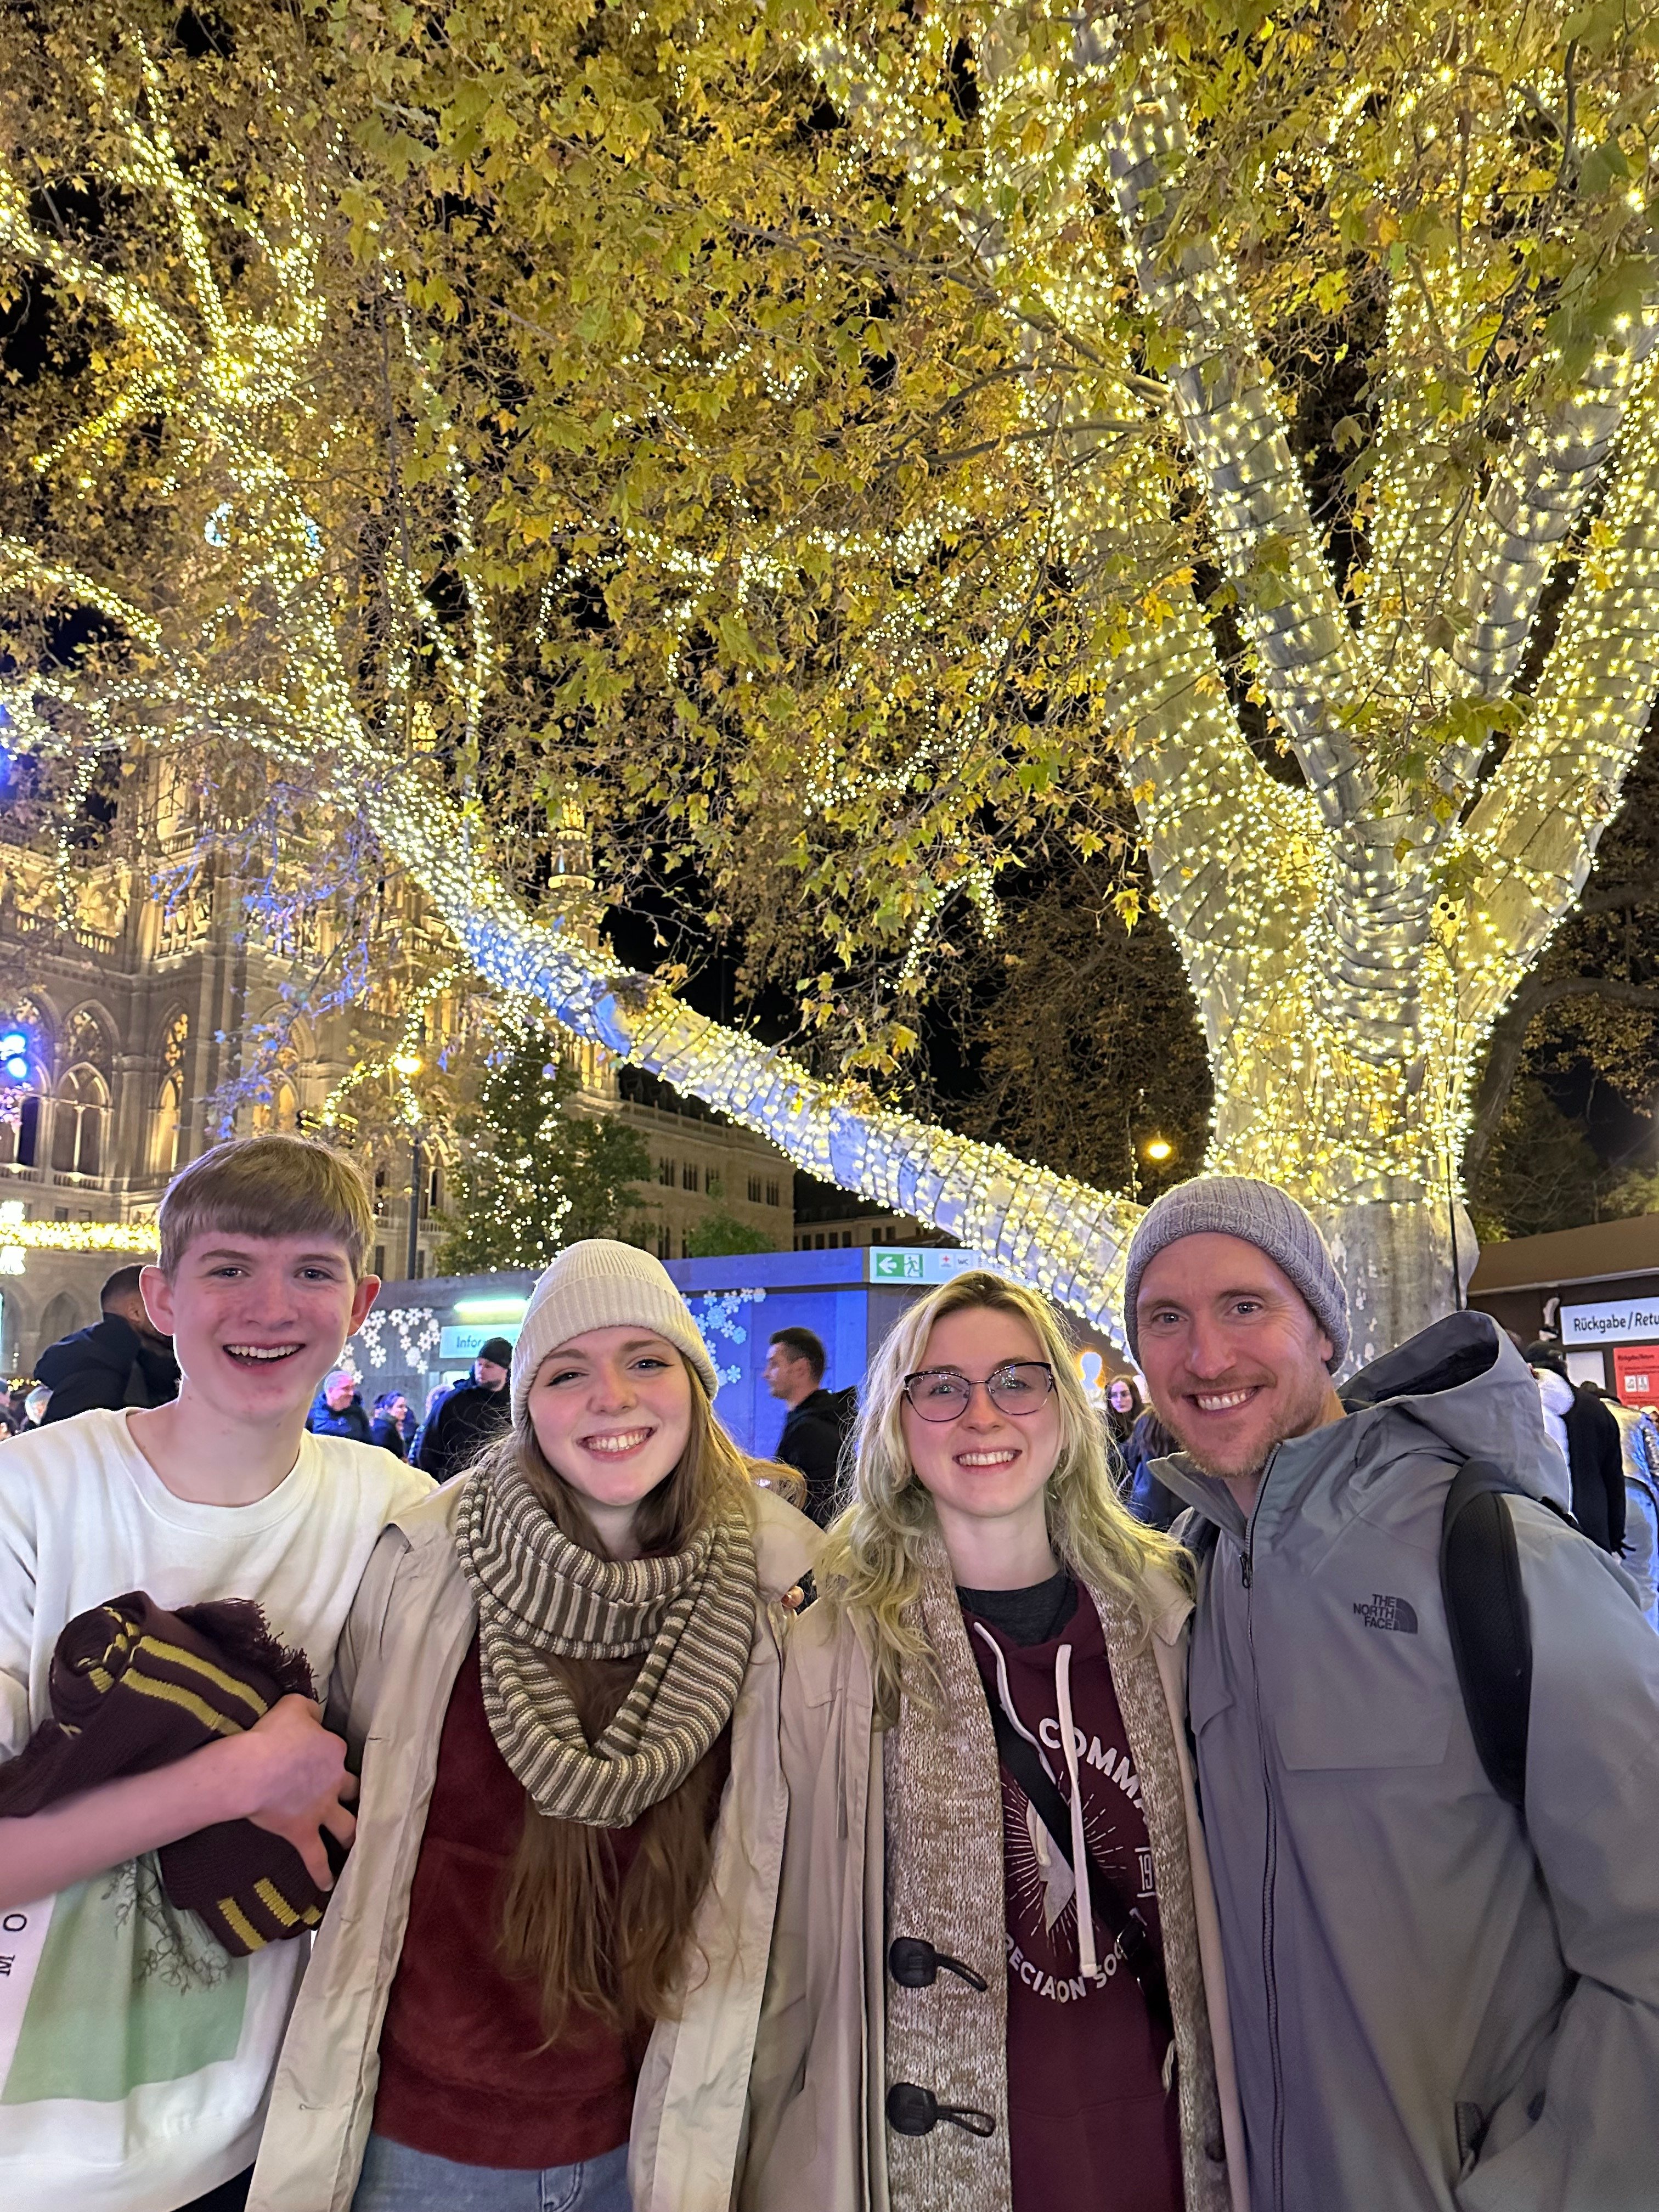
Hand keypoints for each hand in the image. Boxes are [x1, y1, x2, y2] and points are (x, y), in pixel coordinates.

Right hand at [230, 1695, 357, 1889]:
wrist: (252, 1770)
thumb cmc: (270, 1735)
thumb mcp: (293, 1706)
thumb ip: (309, 1710)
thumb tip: (315, 1716)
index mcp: (334, 1751)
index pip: (338, 1753)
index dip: (329, 1755)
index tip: (319, 1757)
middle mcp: (335, 1782)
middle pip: (352, 1790)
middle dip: (356, 1796)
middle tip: (358, 1803)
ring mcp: (321, 1810)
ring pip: (346, 1827)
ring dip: (352, 1836)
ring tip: (356, 1845)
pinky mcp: (302, 1833)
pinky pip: (316, 1858)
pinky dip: (322, 1873)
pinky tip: (328, 1885)